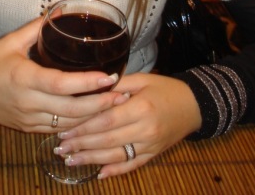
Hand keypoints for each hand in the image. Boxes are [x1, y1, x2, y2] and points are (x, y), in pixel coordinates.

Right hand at [0, 17, 121, 132]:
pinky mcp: (27, 128)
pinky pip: (57, 129)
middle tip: (120, 94)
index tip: (108, 77)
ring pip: (67, 124)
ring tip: (114, 105)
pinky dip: (76, 123)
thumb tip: (59, 12)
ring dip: (92, 116)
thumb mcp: (9, 41)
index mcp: (24, 78)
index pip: (61, 85)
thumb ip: (35, 28)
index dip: (87, 83)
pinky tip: (91, 115)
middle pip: (71, 110)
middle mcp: (28, 102)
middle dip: (99, 104)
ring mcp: (28, 119)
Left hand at [53, 72, 201, 178]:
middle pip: (108, 140)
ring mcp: (150, 145)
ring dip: (91, 160)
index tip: (64, 129)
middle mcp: (145, 129)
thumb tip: (90, 87)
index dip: (84, 126)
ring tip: (70, 160)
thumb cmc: (164, 88)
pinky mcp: (154, 155)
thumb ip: (117, 84)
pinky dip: (115, 171)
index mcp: (141, 107)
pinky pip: (132, 165)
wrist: (194, 105)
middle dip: (82, 144)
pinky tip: (98, 174)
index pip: (107, 120)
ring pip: (117, 156)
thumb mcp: (142, 79)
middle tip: (59, 147)